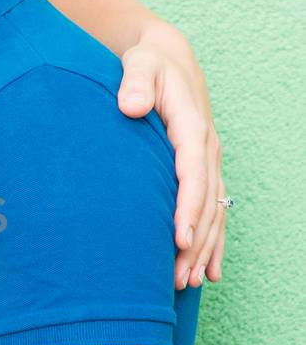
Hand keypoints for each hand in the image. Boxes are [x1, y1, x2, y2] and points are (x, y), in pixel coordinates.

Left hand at [116, 35, 225, 287]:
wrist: (168, 61)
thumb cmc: (148, 65)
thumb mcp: (140, 64)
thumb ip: (135, 82)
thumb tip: (131, 106)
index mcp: (192, 126)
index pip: (193, 174)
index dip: (187, 208)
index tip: (178, 238)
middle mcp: (207, 148)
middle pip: (207, 203)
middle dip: (196, 242)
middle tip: (180, 277)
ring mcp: (208, 163)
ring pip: (213, 213)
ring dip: (204, 249)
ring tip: (190, 283)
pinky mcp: (204, 172)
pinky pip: (213, 212)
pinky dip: (212, 243)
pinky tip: (208, 273)